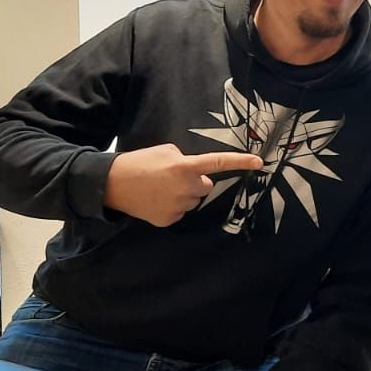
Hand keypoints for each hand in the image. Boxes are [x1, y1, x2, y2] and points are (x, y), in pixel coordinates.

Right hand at [103, 144, 262, 226]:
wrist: (112, 184)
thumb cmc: (138, 162)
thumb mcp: (164, 151)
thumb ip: (184, 159)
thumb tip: (195, 172)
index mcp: (184, 166)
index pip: (217, 164)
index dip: (240, 162)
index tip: (259, 162)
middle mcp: (185, 188)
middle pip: (205, 186)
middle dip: (195, 181)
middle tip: (174, 177)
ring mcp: (178, 207)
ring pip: (193, 200)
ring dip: (184, 194)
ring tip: (161, 188)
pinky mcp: (169, 220)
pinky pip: (180, 212)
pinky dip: (172, 207)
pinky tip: (156, 200)